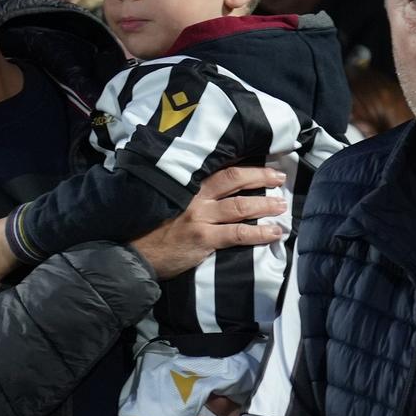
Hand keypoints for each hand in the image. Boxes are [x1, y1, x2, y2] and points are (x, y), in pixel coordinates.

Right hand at [131, 165, 286, 279]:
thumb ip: (188, 195)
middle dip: (261, 177)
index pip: (220, 168)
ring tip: (281, 205)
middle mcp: (196, 197)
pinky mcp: (204, 239)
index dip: (245, 164)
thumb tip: (214, 191)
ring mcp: (200, 218)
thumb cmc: (149, 229)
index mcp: (187, 185)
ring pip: (241, 206)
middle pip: (234, 179)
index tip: (263, 162)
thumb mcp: (166, 202)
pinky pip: (238, 234)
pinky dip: (259, 233)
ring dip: (265, 204)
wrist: (133, 253)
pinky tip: (274, 233)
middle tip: (279, 177)